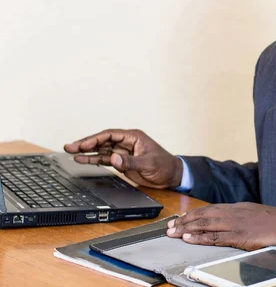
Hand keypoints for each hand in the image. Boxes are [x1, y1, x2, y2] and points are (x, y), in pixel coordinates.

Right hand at [64, 129, 182, 188]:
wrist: (171, 176)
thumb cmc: (164, 166)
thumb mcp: (148, 164)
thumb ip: (130, 162)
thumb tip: (113, 158)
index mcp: (134, 137)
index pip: (110, 135)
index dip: (95, 139)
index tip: (82, 144)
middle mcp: (126, 142)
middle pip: (102, 141)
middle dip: (86, 143)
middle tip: (69, 146)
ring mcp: (123, 152)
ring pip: (101, 150)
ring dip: (87, 151)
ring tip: (70, 152)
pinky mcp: (122, 162)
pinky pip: (105, 159)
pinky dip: (93, 159)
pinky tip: (82, 159)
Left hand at [166, 202, 275, 250]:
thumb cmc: (272, 221)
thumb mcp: (252, 212)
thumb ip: (238, 214)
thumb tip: (226, 218)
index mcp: (236, 207)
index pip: (209, 209)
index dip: (193, 214)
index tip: (181, 218)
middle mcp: (232, 213)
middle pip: (203, 215)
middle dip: (184, 221)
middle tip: (170, 226)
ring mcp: (234, 224)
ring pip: (205, 224)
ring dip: (187, 228)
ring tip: (173, 232)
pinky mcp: (238, 236)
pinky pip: (215, 237)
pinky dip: (200, 237)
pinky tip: (189, 238)